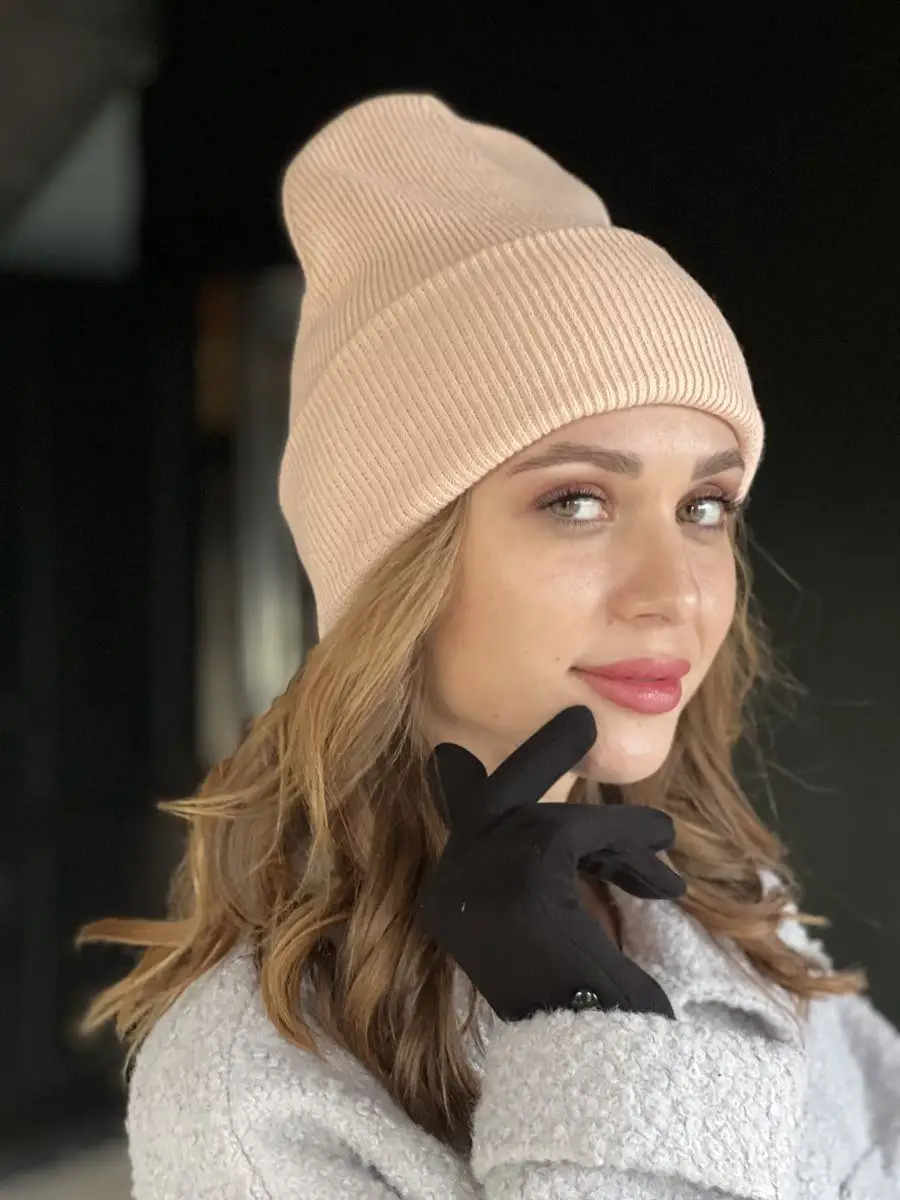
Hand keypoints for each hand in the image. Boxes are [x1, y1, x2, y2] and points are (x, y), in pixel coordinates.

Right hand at [416, 705, 685, 1021]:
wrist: (593, 1063)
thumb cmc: (576, 1006)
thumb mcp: (542, 931)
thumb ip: (530, 875)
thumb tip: (548, 827)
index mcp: (446, 901)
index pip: (463, 825)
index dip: (468, 784)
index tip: (455, 756)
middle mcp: (448, 886)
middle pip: (492, 796)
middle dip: (541, 754)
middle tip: (579, 717)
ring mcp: (480, 878)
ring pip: (552, 817)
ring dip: (616, 834)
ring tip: (663, 846)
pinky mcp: (525, 876)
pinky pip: (583, 831)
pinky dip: (629, 842)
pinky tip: (664, 873)